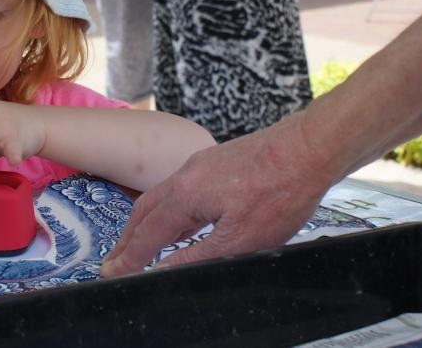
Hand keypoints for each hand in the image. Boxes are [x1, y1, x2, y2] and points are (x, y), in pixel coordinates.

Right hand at [99, 115, 333, 276]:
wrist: (309, 148)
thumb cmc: (281, 192)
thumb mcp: (240, 239)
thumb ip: (196, 256)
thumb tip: (162, 271)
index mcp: (184, 196)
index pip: (147, 234)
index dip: (128, 257)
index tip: (112, 273)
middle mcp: (184, 177)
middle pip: (143, 212)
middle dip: (126, 240)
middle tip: (113, 261)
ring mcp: (198, 166)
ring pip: (160, 199)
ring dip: (144, 225)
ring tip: (136, 246)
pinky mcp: (214, 163)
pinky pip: (178, 190)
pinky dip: (166, 211)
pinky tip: (177, 223)